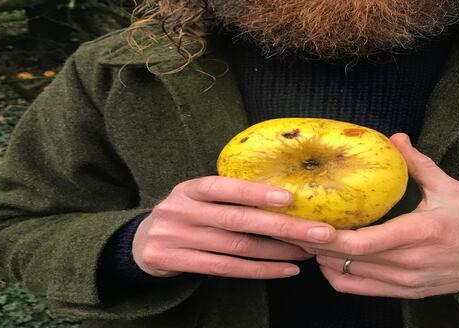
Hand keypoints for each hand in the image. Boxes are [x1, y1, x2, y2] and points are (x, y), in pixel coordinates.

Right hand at [132, 175, 335, 278]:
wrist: (140, 243)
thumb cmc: (184, 215)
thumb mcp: (195, 198)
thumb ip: (225, 196)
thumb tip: (282, 195)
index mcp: (188, 189)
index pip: (222, 187)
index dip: (254, 192)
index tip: (288, 198)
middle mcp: (181, 211)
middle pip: (237, 221)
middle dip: (282, 226)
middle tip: (318, 231)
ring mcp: (176, 239)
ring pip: (236, 248)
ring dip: (277, 251)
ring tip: (308, 251)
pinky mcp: (176, 263)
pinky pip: (226, 269)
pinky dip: (260, 270)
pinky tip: (285, 270)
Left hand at [295, 133, 458, 298]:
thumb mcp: (450, 187)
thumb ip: (418, 164)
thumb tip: (395, 137)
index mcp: (419, 234)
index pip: (364, 243)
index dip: (331, 238)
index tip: (307, 225)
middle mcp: (408, 264)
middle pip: (349, 261)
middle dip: (316, 246)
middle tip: (293, 225)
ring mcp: (406, 283)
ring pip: (349, 278)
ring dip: (324, 259)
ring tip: (306, 236)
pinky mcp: (405, 293)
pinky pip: (360, 289)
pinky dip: (338, 275)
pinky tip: (328, 256)